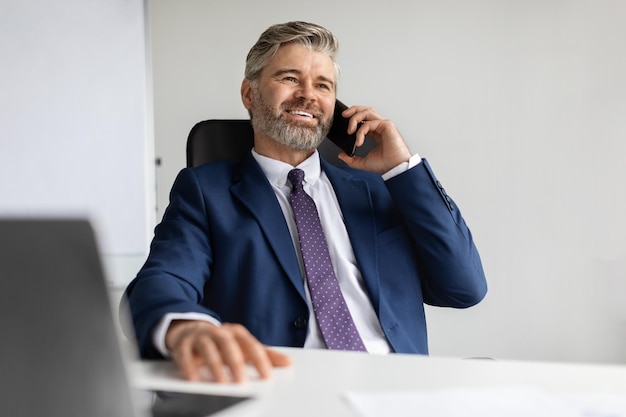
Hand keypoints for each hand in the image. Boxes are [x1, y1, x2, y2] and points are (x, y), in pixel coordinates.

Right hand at [165, 320, 291, 382]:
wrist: (190, 329)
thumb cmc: (222, 342)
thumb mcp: (243, 347)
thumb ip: (265, 354)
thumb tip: (288, 362)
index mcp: (237, 333)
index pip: (251, 345)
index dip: (260, 360)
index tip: (267, 376)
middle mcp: (219, 332)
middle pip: (229, 345)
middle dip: (236, 363)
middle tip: (242, 382)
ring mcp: (200, 336)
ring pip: (208, 348)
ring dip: (215, 365)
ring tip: (221, 382)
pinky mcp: (183, 344)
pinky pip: (185, 354)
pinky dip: (189, 366)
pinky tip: (193, 379)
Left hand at [337, 105, 411, 173]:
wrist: (395, 168)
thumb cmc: (386, 164)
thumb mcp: (363, 162)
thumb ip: (351, 159)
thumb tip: (341, 155)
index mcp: (376, 133)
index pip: (364, 119)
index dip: (354, 118)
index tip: (345, 125)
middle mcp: (381, 126)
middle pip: (366, 110)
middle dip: (353, 110)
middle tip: (344, 115)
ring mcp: (384, 125)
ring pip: (367, 112)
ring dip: (355, 118)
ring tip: (350, 130)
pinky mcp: (387, 125)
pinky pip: (369, 123)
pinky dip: (361, 132)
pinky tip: (359, 142)